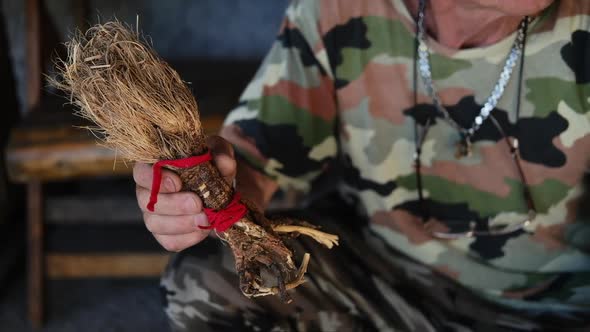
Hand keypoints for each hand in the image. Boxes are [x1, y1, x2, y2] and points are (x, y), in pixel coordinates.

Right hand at [133, 136, 236, 251]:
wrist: (221, 184)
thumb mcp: (218, 151)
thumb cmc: (211, 161)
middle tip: (197, 203)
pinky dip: (188, 238)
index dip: (154, 180)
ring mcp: (154, 215)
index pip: (141, 173)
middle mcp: (148, 192)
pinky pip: (170, 241)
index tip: (177, 183)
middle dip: (173, 205)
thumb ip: (220, 154)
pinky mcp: (166, 233)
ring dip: (181, 224)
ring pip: (155, 224)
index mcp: (154, 167)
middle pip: (146, 203)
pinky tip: (203, 230)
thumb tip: (225, 163)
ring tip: (205, 218)